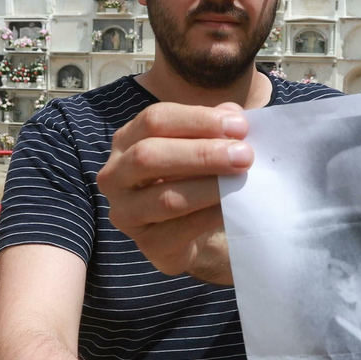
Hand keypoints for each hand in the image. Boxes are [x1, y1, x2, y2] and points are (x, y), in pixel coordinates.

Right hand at [100, 102, 250, 281]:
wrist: (198, 231)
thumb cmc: (196, 178)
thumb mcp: (205, 145)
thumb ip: (216, 128)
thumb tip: (233, 115)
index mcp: (127, 139)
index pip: (155, 120)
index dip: (198, 120)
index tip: (239, 126)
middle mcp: (116, 175)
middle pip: (150, 156)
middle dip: (202, 154)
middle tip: (244, 155)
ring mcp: (126, 213)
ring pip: (165, 197)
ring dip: (209, 187)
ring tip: (242, 179)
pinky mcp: (147, 244)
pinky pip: (180, 229)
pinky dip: (210, 216)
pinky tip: (233, 207)